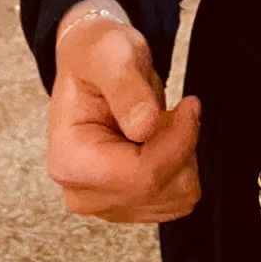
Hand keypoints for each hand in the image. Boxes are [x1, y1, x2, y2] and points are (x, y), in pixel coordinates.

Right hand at [47, 4, 200, 224]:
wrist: (94, 62)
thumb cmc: (98, 55)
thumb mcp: (111, 55)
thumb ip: (127, 89)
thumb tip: (145, 127)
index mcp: (69, 162)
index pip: (142, 176)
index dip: (178, 142)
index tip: (190, 104)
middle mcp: (82, 193)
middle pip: (160, 191)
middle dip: (179, 146)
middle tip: (167, 109)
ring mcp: (104, 204)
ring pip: (176, 198)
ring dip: (181, 156)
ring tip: (158, 122)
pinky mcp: (128, 205)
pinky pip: (178, 200)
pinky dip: (180, 166)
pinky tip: (160, 139)